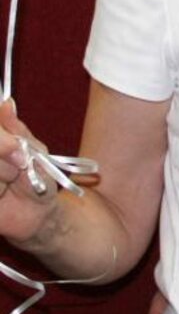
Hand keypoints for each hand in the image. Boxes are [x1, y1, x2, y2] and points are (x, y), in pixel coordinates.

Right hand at [0, 97, 58, 245]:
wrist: (39, 211)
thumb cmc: (37, 174)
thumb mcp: (32, 148)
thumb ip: (15, 128)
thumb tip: (6, 102)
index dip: (2, 140)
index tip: (17, 147)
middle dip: (5, 154)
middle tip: (21, 164)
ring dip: (4, 174)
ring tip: (11, 181)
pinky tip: (2, 195)